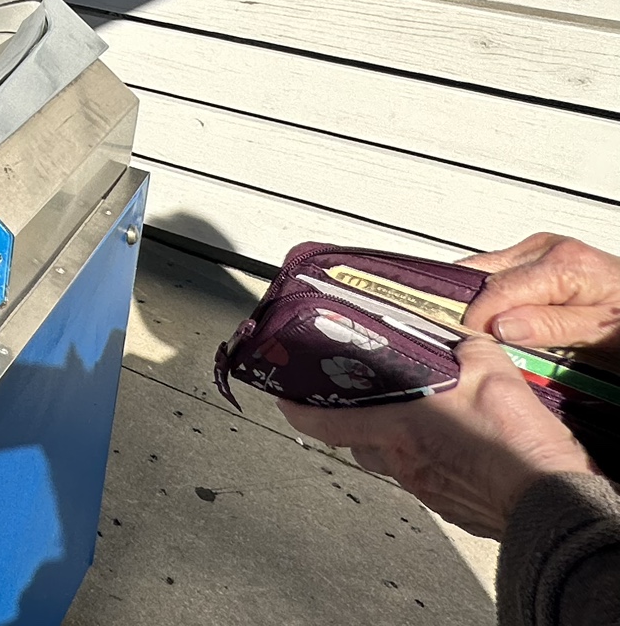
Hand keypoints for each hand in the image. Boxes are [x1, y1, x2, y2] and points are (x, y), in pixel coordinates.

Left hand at [278, 337, 593, 538]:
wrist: (552, 496)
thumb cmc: (518, 442)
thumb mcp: (489, 368)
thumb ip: (464, 346)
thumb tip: (459, 334)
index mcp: (398, 425)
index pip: (324, 421)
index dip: (298, 410)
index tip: (286, 397)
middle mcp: (402, 459)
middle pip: (357, 441)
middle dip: (354, 420)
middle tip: (361, 401)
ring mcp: (424, 485)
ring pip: (390, 460)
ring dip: (393, 442)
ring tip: (414, 421)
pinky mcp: (449, 504)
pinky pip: (424, 480)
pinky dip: (428, 462)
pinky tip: (450, 448)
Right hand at [460, 233, 619, 351]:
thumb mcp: (599, 334)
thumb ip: (549, 327)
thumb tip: (498, 326)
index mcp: (563, 264)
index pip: (499, 289)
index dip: (477, 318)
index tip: (467, 343)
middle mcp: (547, 247)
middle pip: (487, 273)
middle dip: (474, 306)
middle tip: (469, 339)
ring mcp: (541, 247)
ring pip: (489, 269)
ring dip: (481, 298)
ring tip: (480, 330)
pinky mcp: (540, 254)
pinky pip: (502, 270)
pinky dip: (494, 292)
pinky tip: (497, 315)